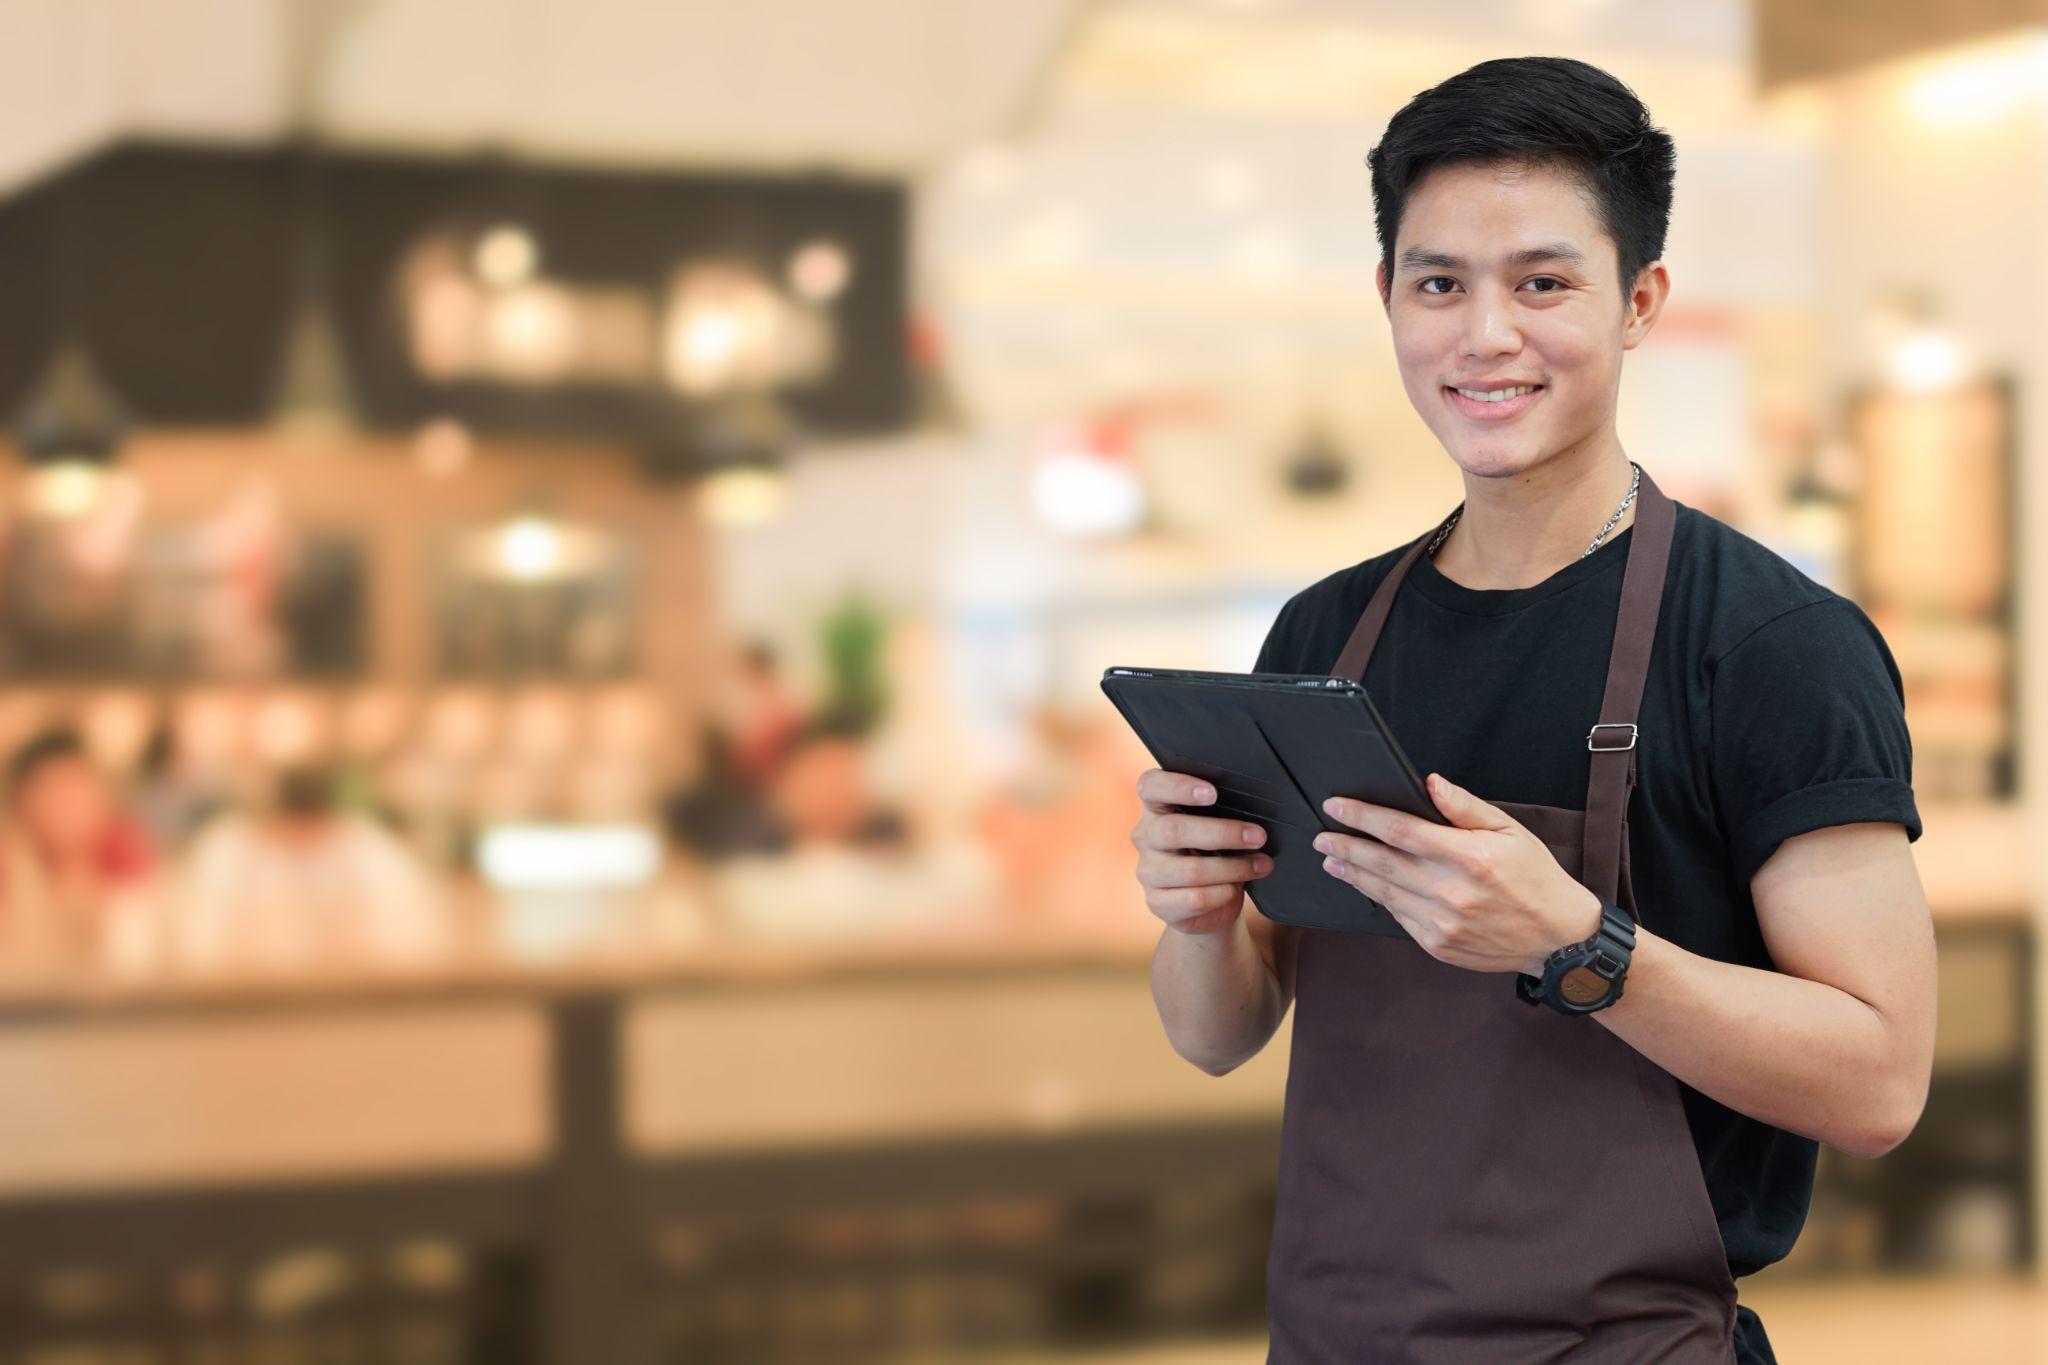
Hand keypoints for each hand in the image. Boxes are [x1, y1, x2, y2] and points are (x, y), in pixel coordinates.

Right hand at [1129, 769, 1275, 936]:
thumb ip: (1223, 814)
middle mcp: (1146, 837)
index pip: (1151, 786)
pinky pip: (1194, 899)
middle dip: (1221, 833)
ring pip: (1190, 870)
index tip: (1213, 793)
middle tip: (1258, 836)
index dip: (1178, 786)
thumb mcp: (1216, 828)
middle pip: (1173, 830)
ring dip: (1232, 868)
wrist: (1208, 906)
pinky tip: (1235, 889)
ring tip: (1261, 865)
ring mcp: (1148, 872)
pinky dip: (1223, 893)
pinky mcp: (1157, 903)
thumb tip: (1255, 816)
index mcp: (1156, 808)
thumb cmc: (1214, 854)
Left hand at [1314, 772, 1600, 974]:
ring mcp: (1441, 922)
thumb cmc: (1534, 877)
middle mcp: (1450, 891)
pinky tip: (1367, 886)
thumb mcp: (1509, 830)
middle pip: (1380, 862)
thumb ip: (1464, 807)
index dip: (1362, 816)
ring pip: (1382, 892)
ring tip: (1332, 860)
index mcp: (1467, 856)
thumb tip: (1429, 782)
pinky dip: (1379, 899)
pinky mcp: (1437, 945)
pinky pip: (1397, 917)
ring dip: (1352, 874)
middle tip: (1322, 836)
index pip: (1398, 829)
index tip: (1336, 806)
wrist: (1557, 937)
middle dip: (1345, 846)